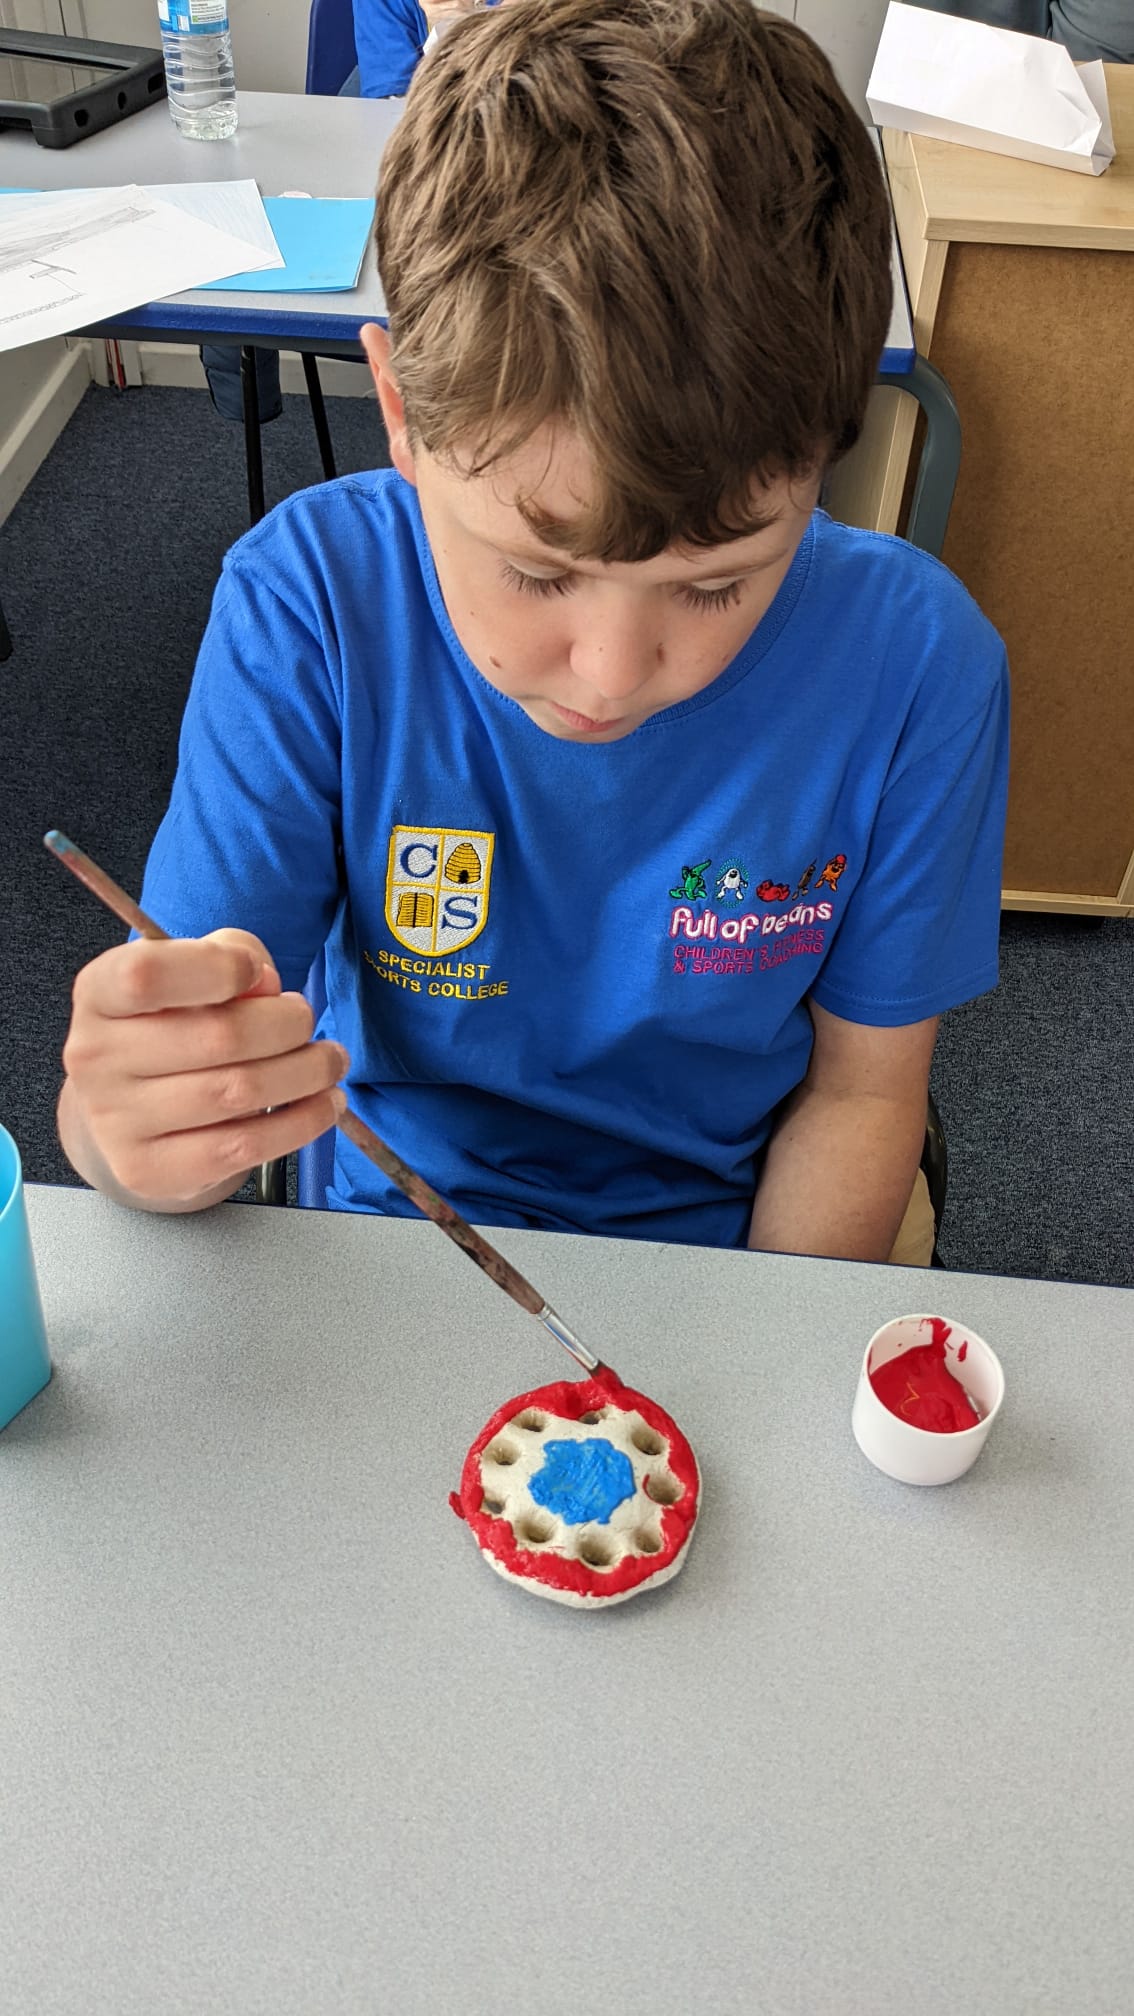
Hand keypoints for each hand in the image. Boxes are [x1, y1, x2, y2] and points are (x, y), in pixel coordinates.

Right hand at [59, 929, 347, 1208]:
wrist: (132, 1108)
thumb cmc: (173, 1024)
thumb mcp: (195, 970)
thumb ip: (231, 955)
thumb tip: (266, 986)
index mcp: (99, 993)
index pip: (148, 975)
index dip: (218, 968)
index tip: (256, 972)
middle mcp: (95, 1057)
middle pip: (217, 1036)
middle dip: (286, 1025)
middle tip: (306, 1022)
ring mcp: (115, 1121)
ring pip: (238, 1093)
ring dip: (306, 1074)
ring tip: (329, 1063)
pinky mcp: (148, 1170)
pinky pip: (243, 1148)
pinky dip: (300, 1124)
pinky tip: (322, 1106)